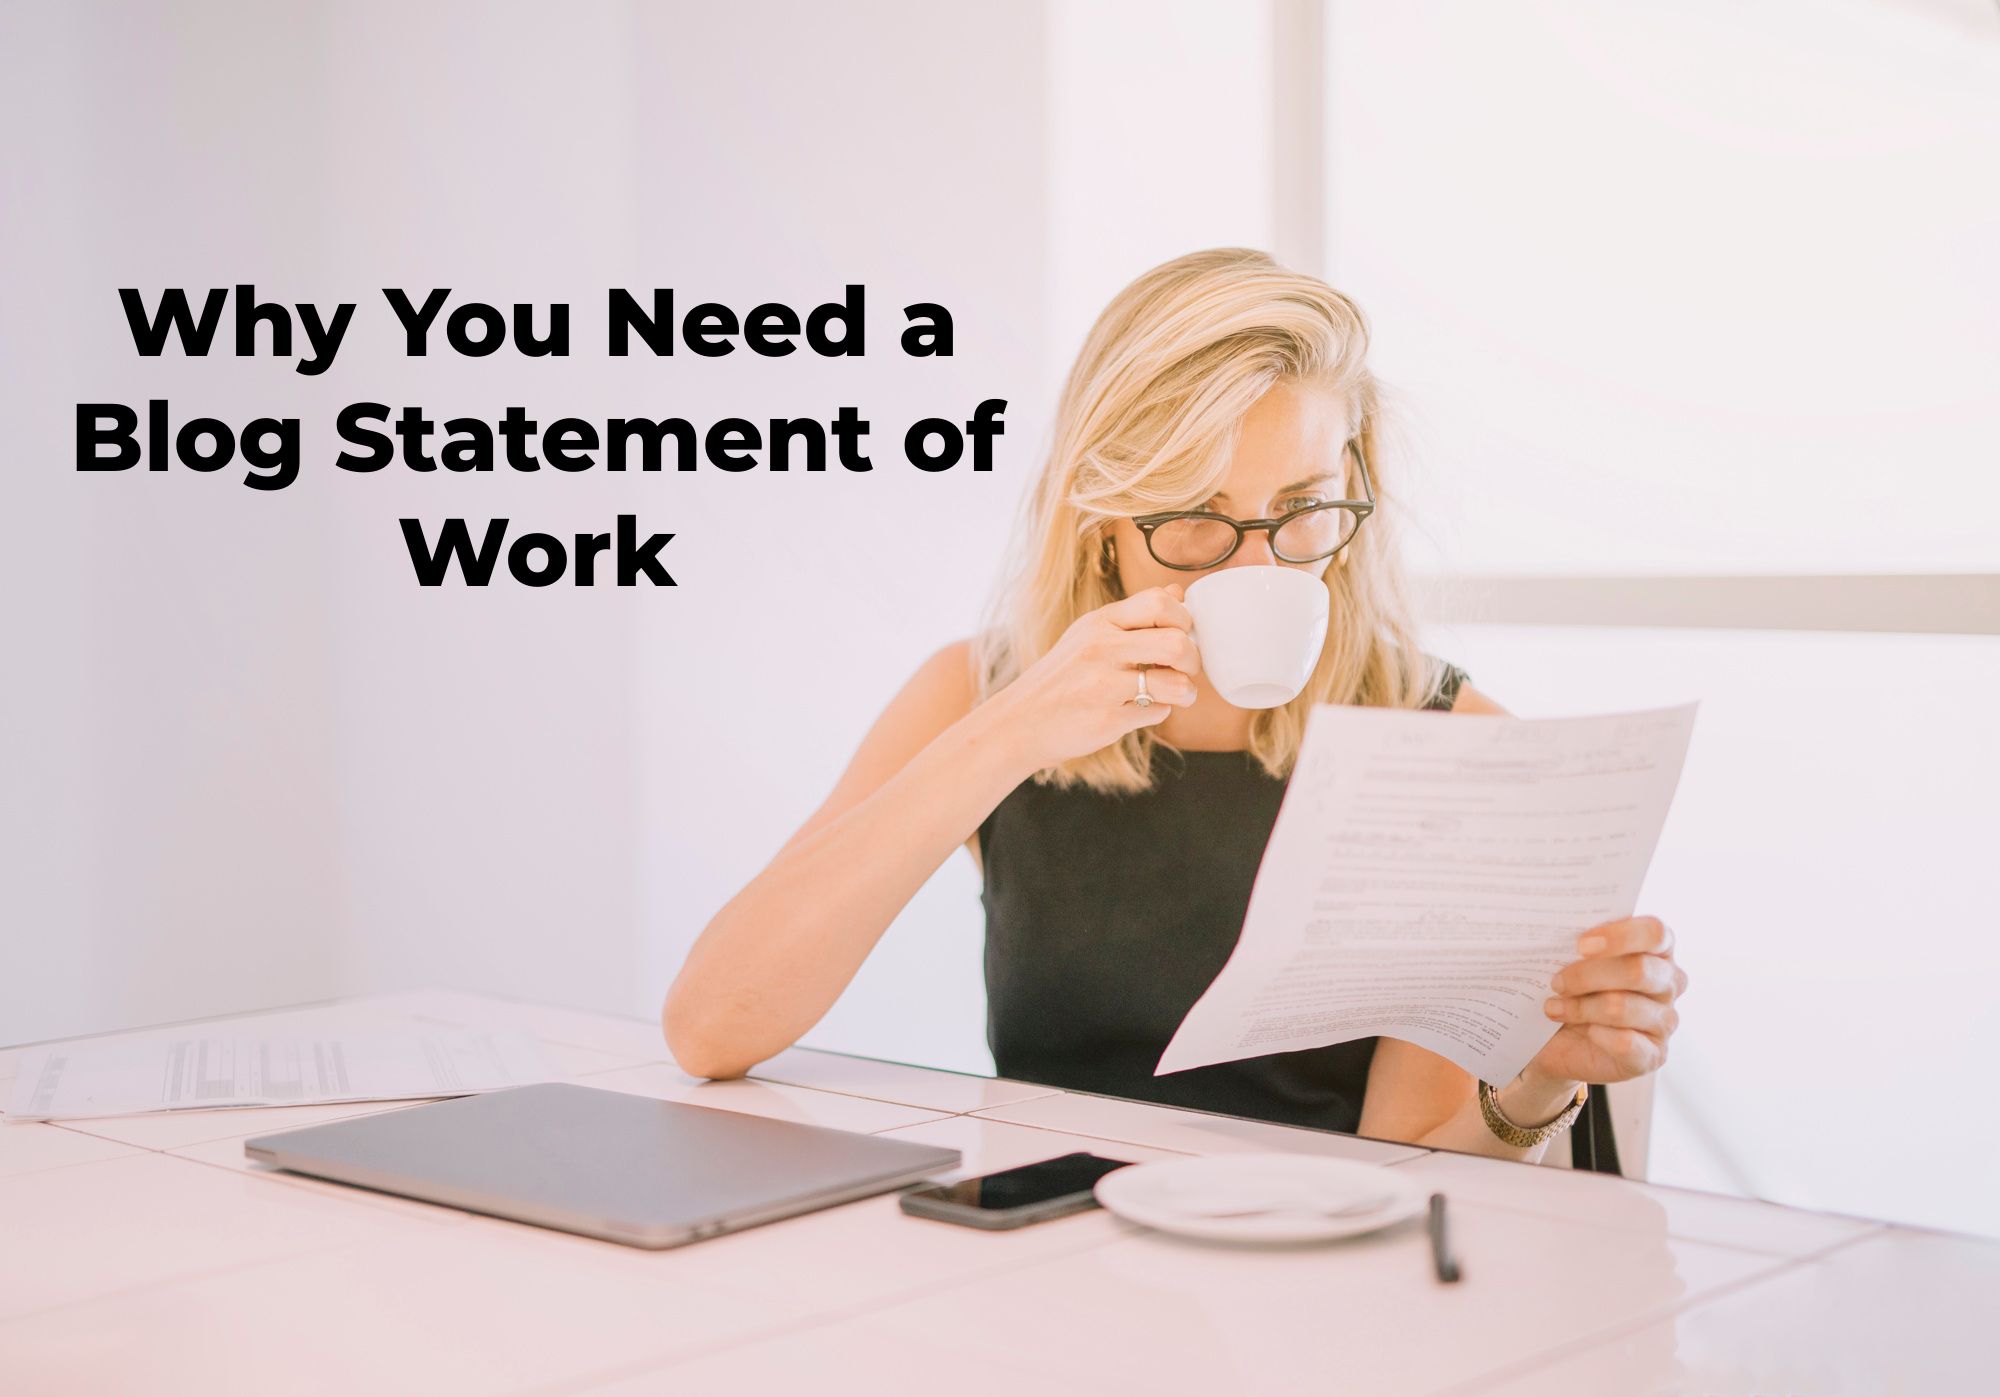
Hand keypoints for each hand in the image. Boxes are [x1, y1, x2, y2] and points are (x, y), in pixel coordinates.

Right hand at [988, 584, 1200, 773]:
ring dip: (1186, 691)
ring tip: (1177, 694)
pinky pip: (1158, 712)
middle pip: (1176, 642)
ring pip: (1176, 683)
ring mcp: (1103, 684)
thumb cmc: (1062, 677)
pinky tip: (1141, 709)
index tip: (1179, 634)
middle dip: (1193, 658)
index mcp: (1100, 622)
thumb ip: (1135, 614)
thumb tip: (1179, 591)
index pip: (1160, 602)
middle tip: (1185, 669)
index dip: (1183, 619)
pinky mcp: (1106, 718)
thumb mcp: (1090, 634)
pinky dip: (1158, 712)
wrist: (1020, 721)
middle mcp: (1101, 648)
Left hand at [1525, 915, 1687, 1088]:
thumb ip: (1572, 942)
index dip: (1620, 936)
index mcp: (1656, 949)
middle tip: (1556, 981)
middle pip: (1639, 970)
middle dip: (1588, 975)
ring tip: (1553, 1008)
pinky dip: (1597, 1035)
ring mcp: (1664, 1021)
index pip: (1655, 932)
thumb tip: (1552, 928)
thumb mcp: (1565, 959)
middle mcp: (1668, 983)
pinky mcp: (1653, 1055)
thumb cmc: (1566, 988)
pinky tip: (1583, 1032)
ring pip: (1623, 1007)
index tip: (1580, 945)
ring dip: (1580, 1007)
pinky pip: (1625, 1043)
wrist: (1554, 1040)